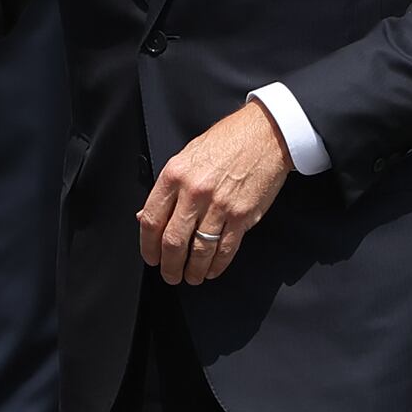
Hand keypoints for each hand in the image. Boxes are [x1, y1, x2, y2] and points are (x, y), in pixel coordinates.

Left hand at [136, 99, 291, 284]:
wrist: (265, 135)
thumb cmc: (226, 142)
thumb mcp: (186, 156)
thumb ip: (167, 189)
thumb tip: (145, 216)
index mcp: (174, 175)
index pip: (152, 220)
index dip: (148, 246)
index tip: (150, 257)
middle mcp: (194, 192)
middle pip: (173, 241)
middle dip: (169, 266)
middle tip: (169, 275)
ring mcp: (219, 206)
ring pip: (199, 251)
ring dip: (192, 270)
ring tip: (190, 277)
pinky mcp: (242, 216)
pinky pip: (226, 249)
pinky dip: (217, 265)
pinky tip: (211, 270)